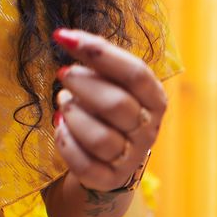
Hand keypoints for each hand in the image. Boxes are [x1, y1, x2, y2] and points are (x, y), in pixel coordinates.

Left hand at [51, 27, 166, 191]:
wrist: (106, 162)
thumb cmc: (105, 113)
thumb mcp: (113, 86)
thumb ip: (101, 65)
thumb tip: (70, 39)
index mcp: (155, 101)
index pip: (135, 73)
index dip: (100, 53)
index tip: (64, 37)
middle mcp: (148, 130)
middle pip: (116, 105)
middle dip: (83, 85)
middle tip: (63, 74)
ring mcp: (130, 158)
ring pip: (99, 138)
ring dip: (74, 116)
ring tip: (65, 105)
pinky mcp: (109, 179)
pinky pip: (83, 164)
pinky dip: (66, 143)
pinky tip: (62, 129)